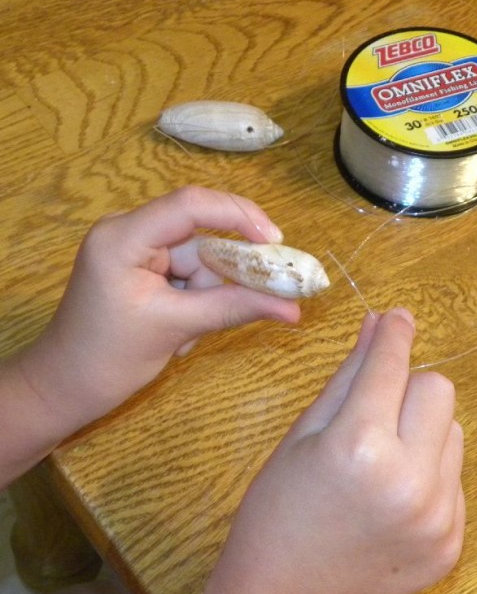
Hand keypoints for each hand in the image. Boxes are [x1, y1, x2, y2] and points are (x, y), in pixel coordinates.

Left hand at [13, 186, 299, 436]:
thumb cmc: (109, 358)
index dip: (239, 216)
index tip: (276, 244)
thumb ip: (235, 308)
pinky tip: (179, 332)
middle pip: (201, 236)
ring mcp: (137, 250)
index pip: (191, 205)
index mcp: (124, 236)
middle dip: (226, 273)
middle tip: (262, 294)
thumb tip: (293, 310)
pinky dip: (196, 302)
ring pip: (200, 261)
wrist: (66, 387)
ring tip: (186, 336)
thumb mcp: (178, 328)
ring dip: (207, 298)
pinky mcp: (144, 269)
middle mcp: (130, 231)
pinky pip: (189, 275)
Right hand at [200, 308, 464, 593]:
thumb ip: (348, 376)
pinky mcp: (450, 543)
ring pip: (453, 430)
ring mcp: (437, 517)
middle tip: (375, 408)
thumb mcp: (304, 433)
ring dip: (422, 428)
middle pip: (439, 389)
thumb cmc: (277, 508)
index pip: (390, 365)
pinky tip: (392, 493)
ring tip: (382, 457)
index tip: (398, 316)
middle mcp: (409, 482)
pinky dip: (429, 470)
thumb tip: (377, 324)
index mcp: (360, 447)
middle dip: (408, 385)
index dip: (394, 333)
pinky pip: (454, 476)